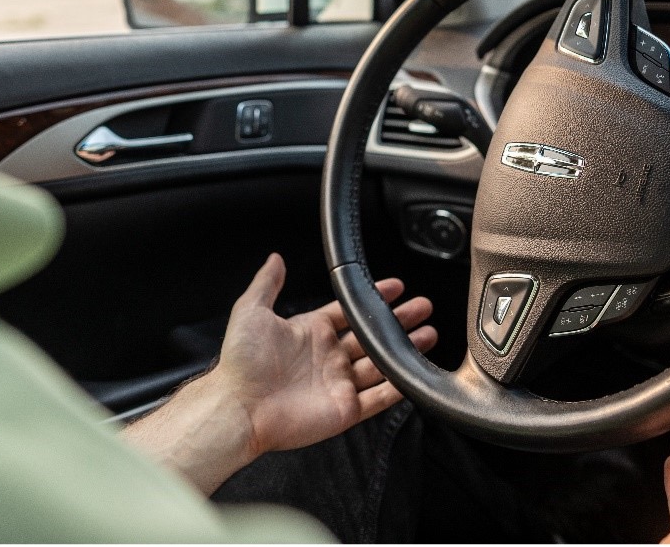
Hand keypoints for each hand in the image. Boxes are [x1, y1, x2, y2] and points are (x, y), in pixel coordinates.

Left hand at [212, 252, 436, 456]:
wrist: (240, 406)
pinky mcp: (345, 410)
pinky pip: (379, 398)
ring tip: (429, 334)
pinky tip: (414, 374)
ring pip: (381, 364)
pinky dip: (398, 387)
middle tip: (423, 308)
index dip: (373, 299)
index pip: (349, 311)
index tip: (395, 287)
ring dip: (405, 350)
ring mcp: (338, 384)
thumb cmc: (242, 362)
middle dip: (398, 321)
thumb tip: (275, 258)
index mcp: (311, 332)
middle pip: (371, 336)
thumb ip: (267, 283)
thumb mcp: (252, 311)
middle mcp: (328, 357)